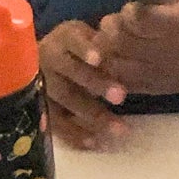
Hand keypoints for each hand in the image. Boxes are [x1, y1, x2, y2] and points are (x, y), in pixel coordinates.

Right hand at [37, 19, 128, 149]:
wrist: (48, 59)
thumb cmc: (82, 48)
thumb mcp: (92, 36)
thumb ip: (108, 42)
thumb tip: (138, 35)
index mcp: (64, 37)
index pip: (73, 40)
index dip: (85, 48)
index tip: (99, 58)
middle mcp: (48, 59)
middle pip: (69, 72)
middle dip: (95, 85)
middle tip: (122, 96)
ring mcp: (41, 84)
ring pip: (63, 100)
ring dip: (90, 115)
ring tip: (119, 129)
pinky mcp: (40, 107)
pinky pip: (56, 122)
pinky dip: (75, 134)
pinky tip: (95, 143)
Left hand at [92, 0, 178, 96]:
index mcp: (173, 26)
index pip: (136, 18)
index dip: (128, 11)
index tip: (133, 8)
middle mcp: (162, 51)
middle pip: (120, 41)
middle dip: (111, 29)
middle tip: (115, 24)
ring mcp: (156, 73)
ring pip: (115, 64)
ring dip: (108, 51)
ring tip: (112, 42)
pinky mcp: (152, 88)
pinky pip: (122, 82)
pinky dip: (112, 71)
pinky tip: (116, 60)